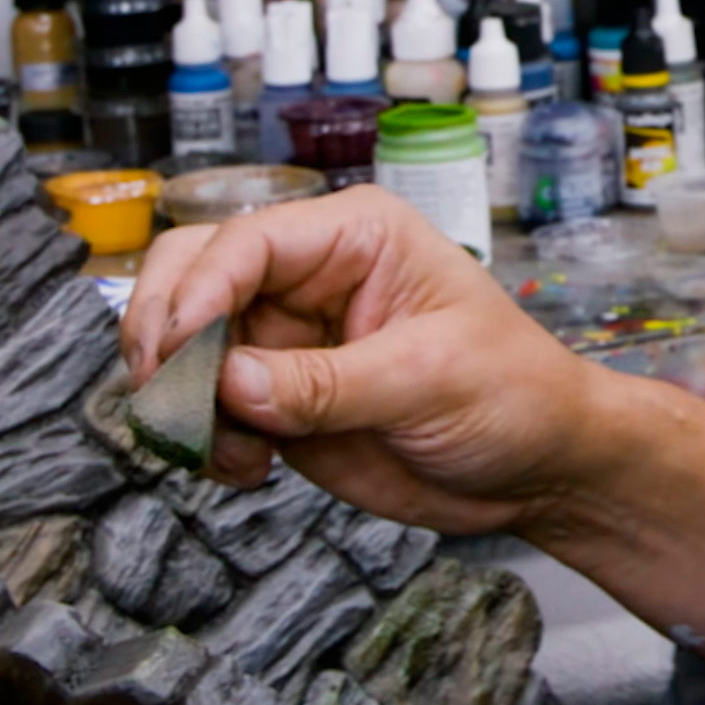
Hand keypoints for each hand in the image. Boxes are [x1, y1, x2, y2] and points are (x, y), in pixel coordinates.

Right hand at [120, 189, 614, 538]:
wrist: (539, 468)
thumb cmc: (514, 394)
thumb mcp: (429, 380)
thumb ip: (327, 383)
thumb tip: (232, 382)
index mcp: (355, 236)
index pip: (246, 242)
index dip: (199, 293)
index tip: (180, 354)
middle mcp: (307, 277)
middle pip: (190, 277)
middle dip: (166, 337)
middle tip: (172, 401)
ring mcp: (284, 338)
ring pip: (183, 346)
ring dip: (181, 400)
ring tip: (228, 450)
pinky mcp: (276, 397)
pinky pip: (203, 407)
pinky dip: (202, 439)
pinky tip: (246, 468)